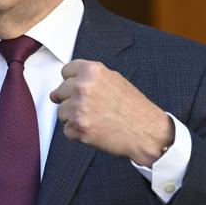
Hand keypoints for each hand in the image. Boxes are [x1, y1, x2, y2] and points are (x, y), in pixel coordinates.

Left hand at [49, 60, 173, 165]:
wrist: (146, 132)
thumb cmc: (134, 107)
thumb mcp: (114, 80)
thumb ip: (90, 77)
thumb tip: (68, 81)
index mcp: (91, 71)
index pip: (65, 72)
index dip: (71, 81)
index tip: (77, 89)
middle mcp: (82, 86)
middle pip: (59, 92)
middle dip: (70, 100)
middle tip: (88, 108)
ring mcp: (78, 108)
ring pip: (61, 112)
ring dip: (73, 118)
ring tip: (95, 120)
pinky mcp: (78, 128)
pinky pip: (67, 130)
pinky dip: (77, 133)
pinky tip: (95, 130)